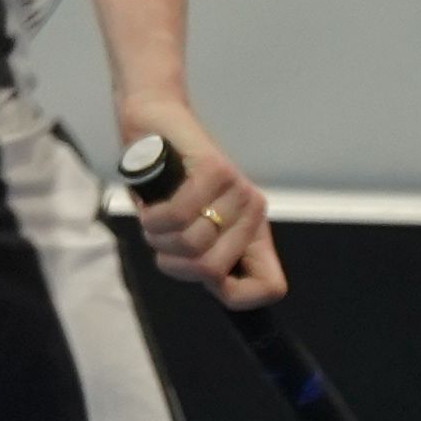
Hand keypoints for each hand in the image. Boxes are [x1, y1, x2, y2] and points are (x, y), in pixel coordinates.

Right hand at [119, 102, 284, 308]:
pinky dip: (154, 216)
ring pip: (192, 245)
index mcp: (253, 233)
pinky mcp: (215, 170)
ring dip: (159, 237)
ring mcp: (238, 190)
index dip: (233, 294)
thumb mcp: (188, 232)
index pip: (269, 287)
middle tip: (164, 237)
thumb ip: (203, 258)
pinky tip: (151, 205)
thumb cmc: (169, 184)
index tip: (203, 276)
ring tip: (157, 217)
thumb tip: (214, 283)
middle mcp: (253, 212)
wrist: (155, 126)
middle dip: (174, 261)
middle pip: (211, 271)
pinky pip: (178, 216)